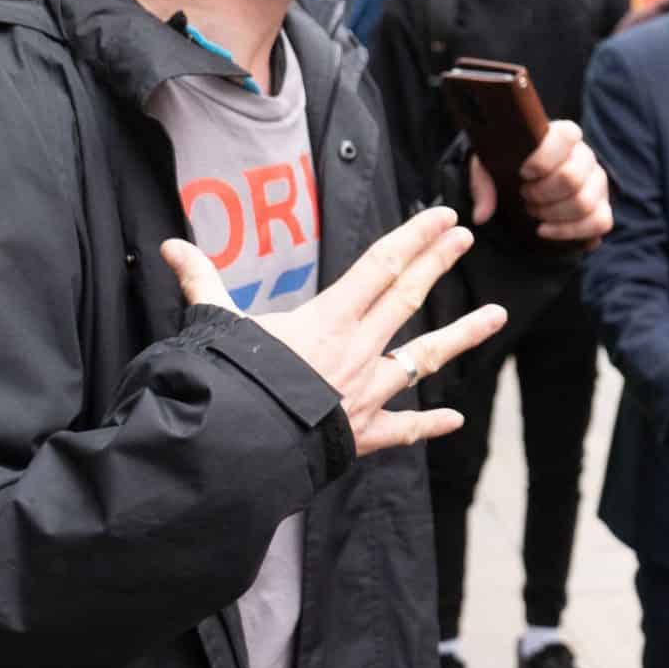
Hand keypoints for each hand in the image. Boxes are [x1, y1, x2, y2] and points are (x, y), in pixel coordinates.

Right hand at [162, 206, 504, 455]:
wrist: (239, 451)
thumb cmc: (229, 385)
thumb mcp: (215, 326)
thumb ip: (201, 284)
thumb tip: (171, 246)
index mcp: (328, 319)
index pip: (379, 265)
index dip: (413, 238)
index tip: (442, 217)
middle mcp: (357, 349)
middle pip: (407, 296)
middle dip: (437, 263)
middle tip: (465, 237)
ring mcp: (367, 392)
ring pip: (425, 357)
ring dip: (463, 334)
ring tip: (497, 314)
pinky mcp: (363, 433)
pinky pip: (403, 428)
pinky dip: (429, 424)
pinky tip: (456, 419)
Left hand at [471, 119, 611, 242]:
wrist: (526, 181)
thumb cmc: (511, 168)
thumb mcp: (490, 167)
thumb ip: (483, 185)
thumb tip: (481, 216)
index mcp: (562, 135)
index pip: (568, 135)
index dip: (545, 157)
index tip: (523, 172)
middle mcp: (585, 156)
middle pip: (572, 178)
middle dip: (541, 194)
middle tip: (525, 196)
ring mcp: (597, 182)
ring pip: (584, 203)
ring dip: (552, 214)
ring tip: (534, 211)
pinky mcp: (602, 207)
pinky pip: (600, 222)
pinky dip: (570, 231)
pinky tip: (545, 229)